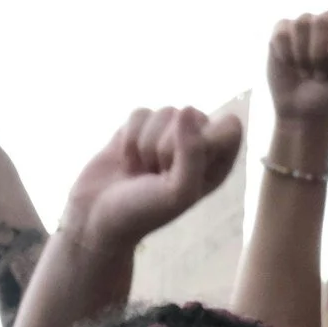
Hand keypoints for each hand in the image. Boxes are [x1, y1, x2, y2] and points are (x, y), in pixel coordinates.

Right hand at [64, 105, 244, 254]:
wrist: (96, 217)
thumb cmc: (144, 211)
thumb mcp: (178, 191)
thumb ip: (193, 152)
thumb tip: (186, 109)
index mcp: (219, 162)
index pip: (230, 127)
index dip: (204, 140)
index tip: (183, 166)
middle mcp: (197, 144)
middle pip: (195, 114)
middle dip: (169, 145)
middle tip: (157, 174)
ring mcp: (167, 133)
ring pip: (165, 111)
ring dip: (146, 145)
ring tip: (142, 171)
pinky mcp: (139, 127)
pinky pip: (139, 113)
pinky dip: (128, 139)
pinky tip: (127, 162)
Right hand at [267, 12, 327, 126]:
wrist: (303, 110)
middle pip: (323, 20)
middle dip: (320, 53)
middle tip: (321, 73)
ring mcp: (304, 24)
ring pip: (301, 23)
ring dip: (303, 55)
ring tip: (307, 70)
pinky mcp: (282, 32)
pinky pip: (282, 34)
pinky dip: (287, 55)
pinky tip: (291, 64)